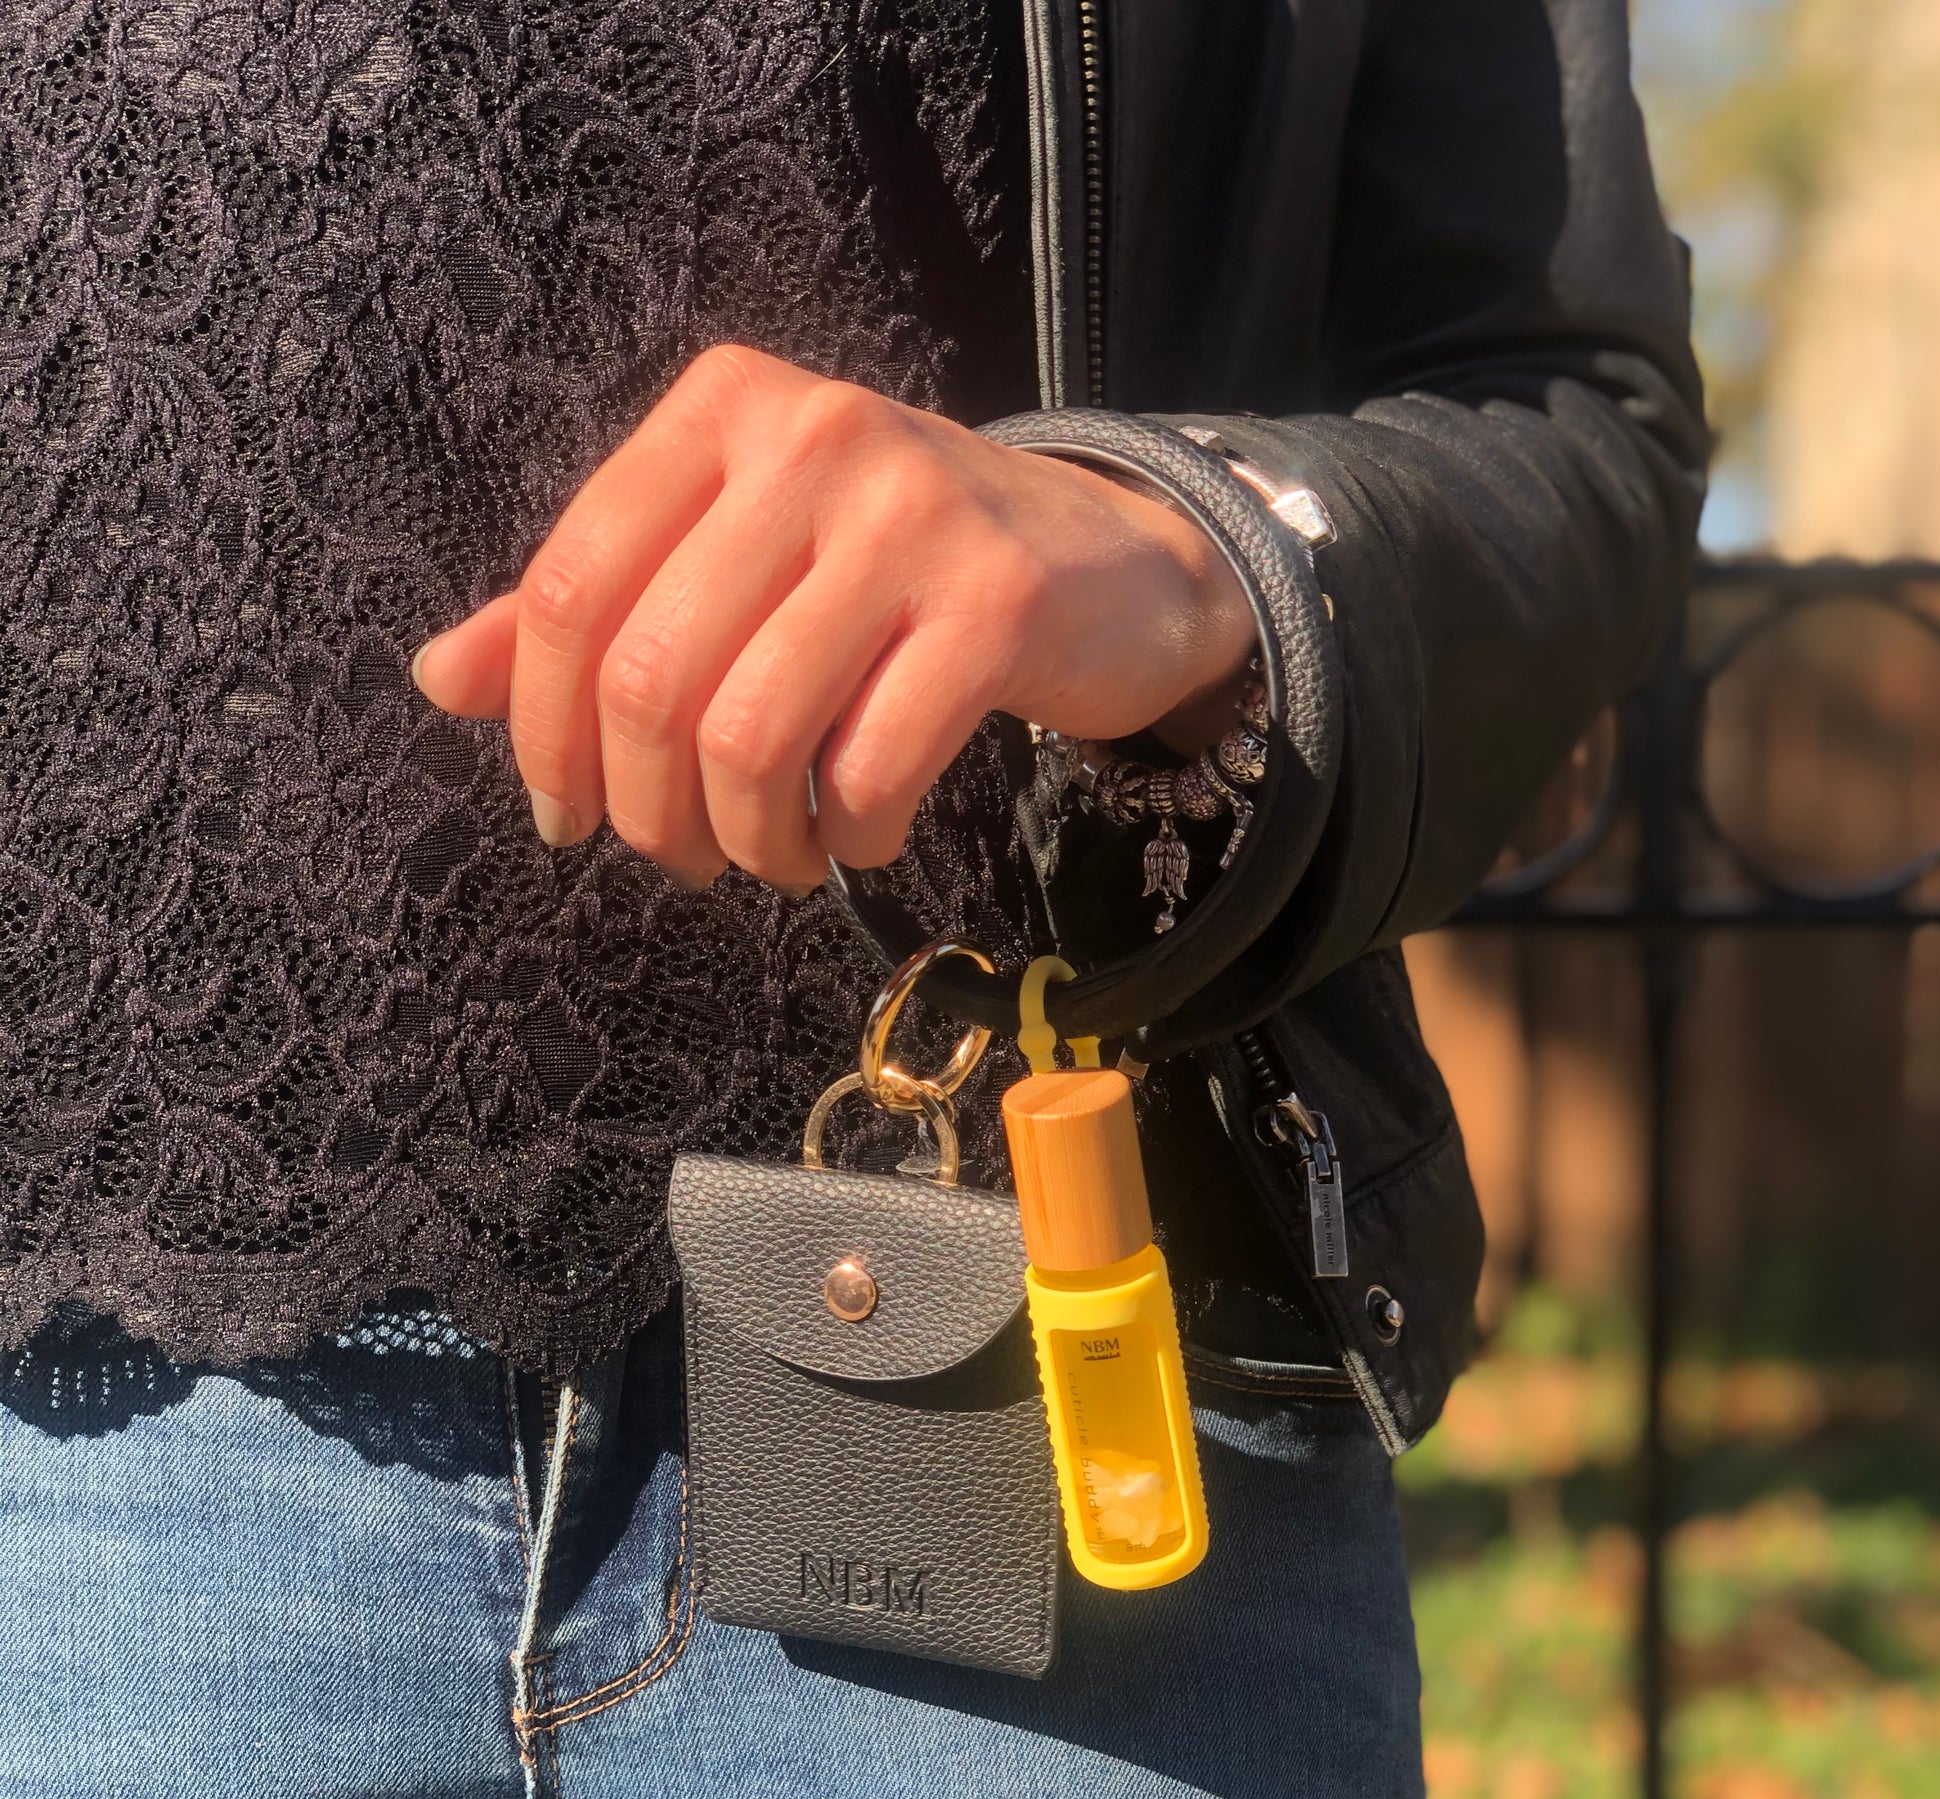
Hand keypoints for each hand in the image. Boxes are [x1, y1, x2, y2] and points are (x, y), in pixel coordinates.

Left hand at [412, 344, 1255, 890]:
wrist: (1108, 563)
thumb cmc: (892, 570)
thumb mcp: (736, 555)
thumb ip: (595, 610)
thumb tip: (443, 680)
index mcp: (721, 411)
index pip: (570, 588)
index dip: (543, 732)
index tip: (565, 816)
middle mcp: (811, 438)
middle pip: (650, 677)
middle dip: (647, 811)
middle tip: (679, 858)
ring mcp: (912, 515)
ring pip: (754, 735)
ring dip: (746, 841)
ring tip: (772, 858)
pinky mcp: (998, 603)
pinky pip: (871, 766)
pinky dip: (847, 839)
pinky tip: (855, 838)